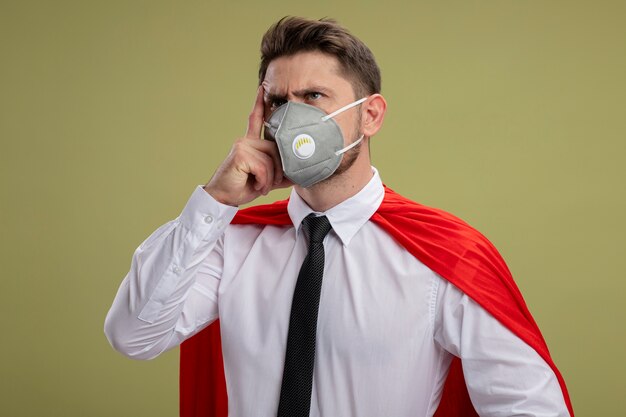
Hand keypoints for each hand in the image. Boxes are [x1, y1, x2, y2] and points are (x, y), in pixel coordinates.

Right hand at [203, 87, 291, 205]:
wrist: (224, 198)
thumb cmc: (242, 187)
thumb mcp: (266, 179)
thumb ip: (280, 172)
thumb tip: (299, 173)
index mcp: (250, 143)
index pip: (255, 120)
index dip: (259, 104)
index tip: (262, 88)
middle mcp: (245, 141)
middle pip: (275, 148)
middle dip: (277, 170)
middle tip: (269, 184)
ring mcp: (242, 145)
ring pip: (271, 159)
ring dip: (270, 178)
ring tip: (260, 186)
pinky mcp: (241, 154)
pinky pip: (264, 167)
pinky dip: (263, 180)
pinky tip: (255, 186)